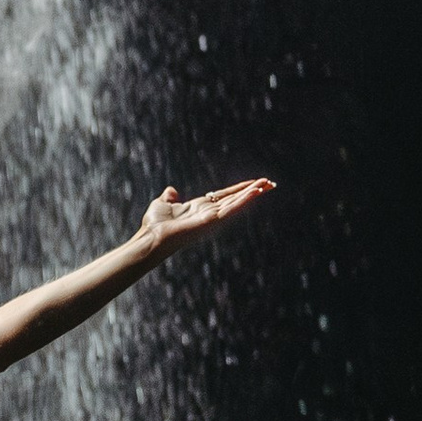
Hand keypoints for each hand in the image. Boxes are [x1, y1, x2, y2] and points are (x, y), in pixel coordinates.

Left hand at [136, 175, 274, 254]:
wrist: (151, 237)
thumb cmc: (154, 225)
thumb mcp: (162, 204)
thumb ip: (169, 198)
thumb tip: (171, 191)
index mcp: (200, 207)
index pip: (224, 196)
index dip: (239, 190)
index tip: (254, 183)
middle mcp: (209, 213)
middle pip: (235, 199)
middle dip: (252, 191)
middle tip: (270, 183)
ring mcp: (212, 217)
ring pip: (236, 203)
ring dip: (252, 193)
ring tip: (268, 184)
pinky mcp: (212, 220)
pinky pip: (231, 208)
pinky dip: (244, 200)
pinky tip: (256, 191)